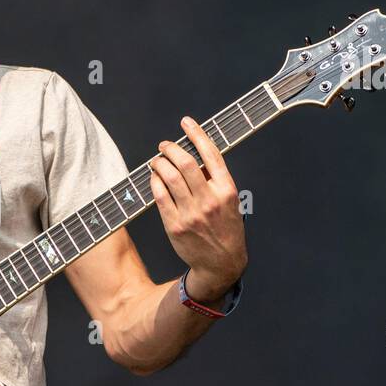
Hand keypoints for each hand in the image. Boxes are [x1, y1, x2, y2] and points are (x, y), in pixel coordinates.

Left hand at [148, 117, 247, 302]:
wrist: (222, 263)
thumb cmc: (226, 229)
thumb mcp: (231, 202)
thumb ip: (215, 180)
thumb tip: (192, 157)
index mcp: (227, 190)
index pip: (211, 154)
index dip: (196, 133)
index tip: (186, 122)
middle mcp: (209, 199)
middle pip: (184, 162)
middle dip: (170, 148)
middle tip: (164, 145)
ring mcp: (191, 213)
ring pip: (169, 177)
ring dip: (159, 163)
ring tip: (156, 161)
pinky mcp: (175, 225)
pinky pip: (159, 196)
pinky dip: (154, 182)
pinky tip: (154, 178)